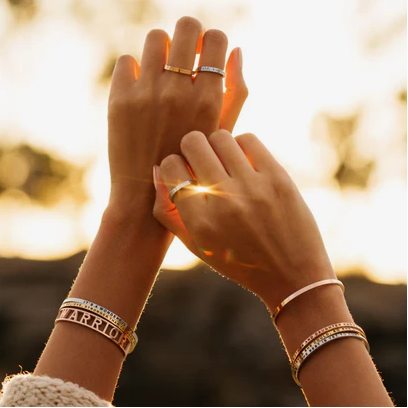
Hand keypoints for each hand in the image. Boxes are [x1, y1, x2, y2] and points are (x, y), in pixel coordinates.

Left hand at [107, 17, 247, 216]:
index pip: (216, 38)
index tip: (205, 54)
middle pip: (186, 26)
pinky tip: (141, 90)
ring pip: (155, 38)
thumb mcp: (221, 133)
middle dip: (189, 35)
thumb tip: (236, 50)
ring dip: (162, 50)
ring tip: (162, 72)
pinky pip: (127, 60)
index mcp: (208, 99)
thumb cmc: (191, 162)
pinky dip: (135, 71)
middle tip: (184, 54)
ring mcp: (146, 94)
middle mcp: (177, 92)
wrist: (147, 193)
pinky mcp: (119, 99)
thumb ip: (235, 91)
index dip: (212, 41)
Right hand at [152, 130, 335, 306]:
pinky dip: (241, 146)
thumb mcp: (195, 246)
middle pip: (193, 143)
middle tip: (201, 162)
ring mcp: (253, 187)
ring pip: (220, 136)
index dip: (173, 165)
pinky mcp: (278, 178)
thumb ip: (167, 211)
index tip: (184, 172)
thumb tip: (158, 169)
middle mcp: (224, 200)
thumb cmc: (237, 261)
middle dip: (191, 149)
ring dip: (216, 146)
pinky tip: (243, 162)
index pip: (171, 167)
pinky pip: (249, 139)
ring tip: (224, 163)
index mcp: (199, 221)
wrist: (291, 275)